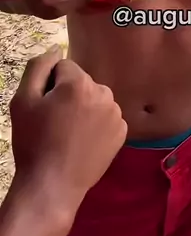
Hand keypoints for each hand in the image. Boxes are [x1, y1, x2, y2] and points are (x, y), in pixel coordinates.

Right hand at [10, 46, 126, 214]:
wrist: (51, 186)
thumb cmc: (33, 142)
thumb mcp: (23, 100)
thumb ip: (38, 66)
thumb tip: (56, 49)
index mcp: (80, 82)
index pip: (63, 68)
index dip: (50, 85)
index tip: (44, 107)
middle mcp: (104, 92)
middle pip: (81, 83)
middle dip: (68, 96)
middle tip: (55, 122)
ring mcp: (116, 113)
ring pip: (95, 99)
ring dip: (84, 109)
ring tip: (68, 134)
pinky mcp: (122, 132)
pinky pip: (106, 117)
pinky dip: (96, 124)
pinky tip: (83, 142)